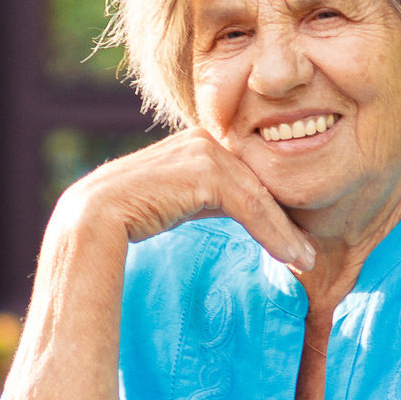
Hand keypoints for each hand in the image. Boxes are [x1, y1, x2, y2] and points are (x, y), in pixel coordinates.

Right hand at [56, 127, 315, 273]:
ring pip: (261, 195)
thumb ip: (202, 197)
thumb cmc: (124, 217)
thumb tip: (230, 213)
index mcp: (196, 143)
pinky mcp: (206, 170)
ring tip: (307, 261)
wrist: (91, 220)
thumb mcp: (174, 201)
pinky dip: (276, 234)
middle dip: (287, 215)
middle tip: (308, 251)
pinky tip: (293, 258)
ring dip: (287, 231)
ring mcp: (204, 150)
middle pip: (259, 181)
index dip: (273, 206)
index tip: (295, 238)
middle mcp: (203, 138)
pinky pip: (252, 206)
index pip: (247, 174)